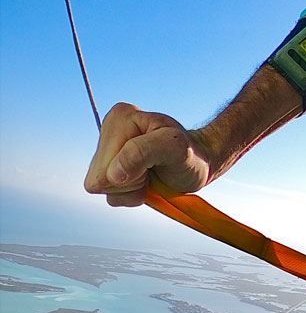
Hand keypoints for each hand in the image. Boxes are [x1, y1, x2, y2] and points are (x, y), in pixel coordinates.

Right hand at [84, 103, 212, 206]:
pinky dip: (131, 193)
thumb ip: (141, 152)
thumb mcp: (175, 148)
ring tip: (151, 174)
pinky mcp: (109, 168)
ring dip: (132, 188)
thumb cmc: (191, 155)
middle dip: (131, 183)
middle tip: (154, 171)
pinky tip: (147, 180)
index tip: (156, 162)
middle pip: (99, 180)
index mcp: (120, 117)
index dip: (132, 173)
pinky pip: (111, 195)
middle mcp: (108, 130)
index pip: (105, 167)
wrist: (199, 163)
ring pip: (103, 188)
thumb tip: (112, 174)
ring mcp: (107, 151)